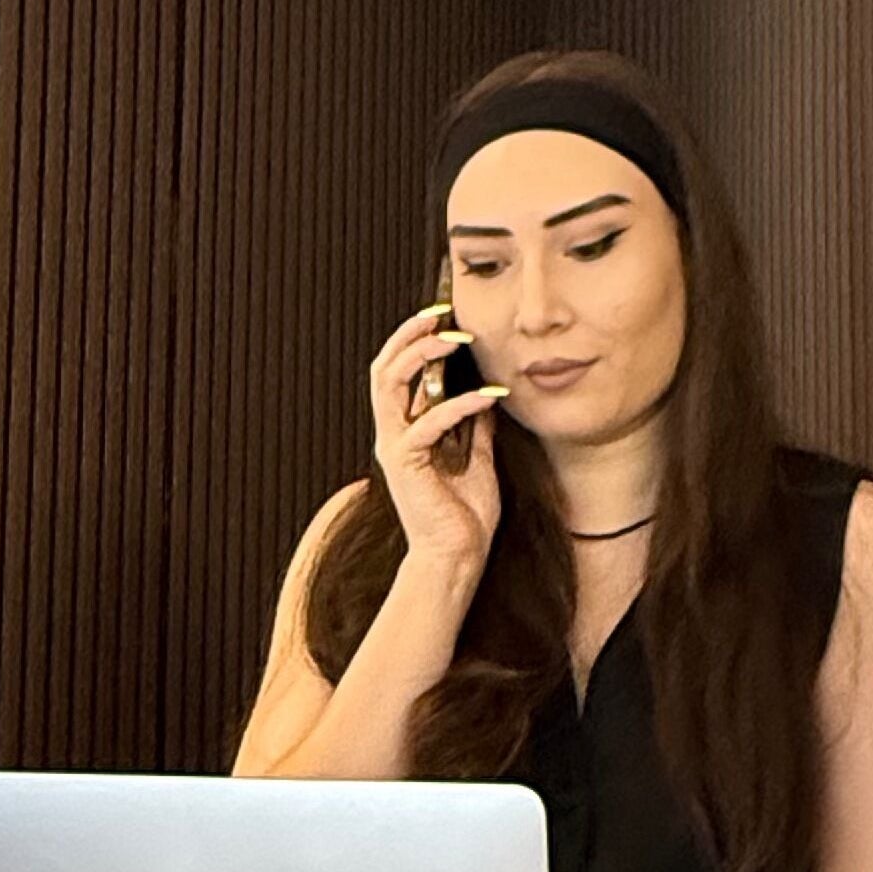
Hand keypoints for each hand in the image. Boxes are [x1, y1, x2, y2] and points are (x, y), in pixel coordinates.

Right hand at [369, 304, 505, 574]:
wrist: (457, 557)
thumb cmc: (464, 515)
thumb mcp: (478, 458)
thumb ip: (475, 427)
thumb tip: (485, 394)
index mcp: (405, 432)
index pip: (397, 374)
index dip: (412, 341)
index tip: (441, 318)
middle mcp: (393, 435)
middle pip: (384, 369)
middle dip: (409, 335)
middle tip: (439, 314)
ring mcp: (396, 448)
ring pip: (390, 384)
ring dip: (421, 356)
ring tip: (453, 339)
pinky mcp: (407, 464)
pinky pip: (427, 423)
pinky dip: (458, 404)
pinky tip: (488, 396)